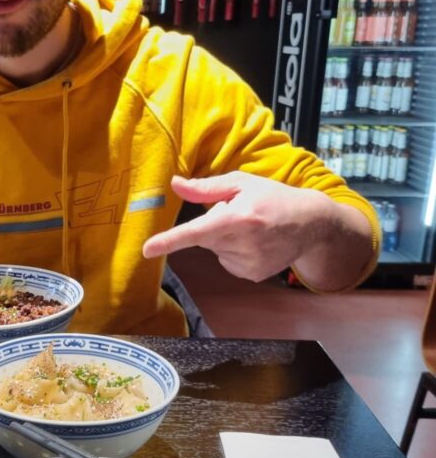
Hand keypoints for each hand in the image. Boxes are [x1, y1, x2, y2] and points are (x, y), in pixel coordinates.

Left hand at [143, 172, 371, 288]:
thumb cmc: (273, 197)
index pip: (197, 231)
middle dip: (212, 224)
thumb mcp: (241, 183)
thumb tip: (175, 185)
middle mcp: (244, 243)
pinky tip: (254, 242)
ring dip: (223, 238)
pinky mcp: (253, 275)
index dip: (170, 240)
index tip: (147, 249)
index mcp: (239, 217)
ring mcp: (250, 263)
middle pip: (203, 237)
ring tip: (249, 227)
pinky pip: (226, 261)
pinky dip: (232, 251)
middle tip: (237, 213)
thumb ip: (206, 187)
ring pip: (214, 250)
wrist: (311, 224)